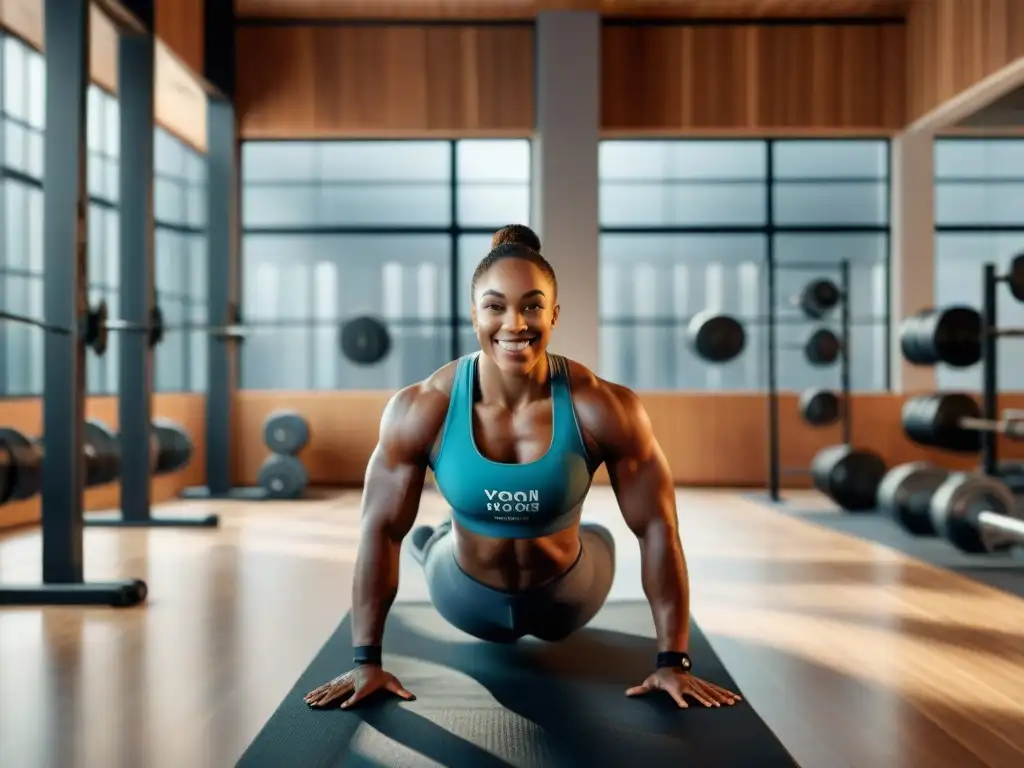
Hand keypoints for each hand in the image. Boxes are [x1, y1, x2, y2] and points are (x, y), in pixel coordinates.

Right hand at [304, 665, 415, 709]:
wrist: (372, 662)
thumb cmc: (381, 676)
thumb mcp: (392, 682)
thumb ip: (400, 691)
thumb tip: (412, 697)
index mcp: (363, 685)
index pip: (357, 694)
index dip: (351, 700)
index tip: (344, 707)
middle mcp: (350, 683)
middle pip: (337, 692)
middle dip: (326, 699)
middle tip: (316, 706)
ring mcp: (343, 681)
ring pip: (328, 689)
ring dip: (318, 695)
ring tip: (307, 702)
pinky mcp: (339, 682)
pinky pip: (327, 687)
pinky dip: (318, 691)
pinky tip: (310, 696)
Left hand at [626, 667, 741, 708]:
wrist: (671, 664)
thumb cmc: (660, 677)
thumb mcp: (650, 682)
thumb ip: (640, 689)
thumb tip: (627, 693)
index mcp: (674, 686)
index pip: (677, 694)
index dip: (679, 700)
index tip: (684, 707)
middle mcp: (687, 684)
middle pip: (697, 693)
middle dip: (706, 699)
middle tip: (714, 707)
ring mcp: (697, 683)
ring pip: (710, 691)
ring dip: (720, 697)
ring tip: (730, 703)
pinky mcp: (703, 684)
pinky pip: (715, 689)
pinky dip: (725, 693)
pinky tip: (734, 698)